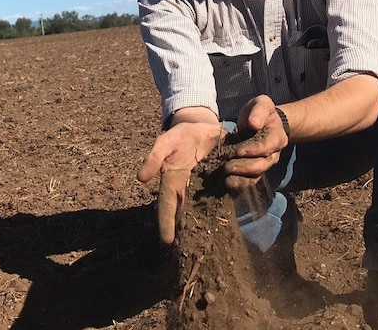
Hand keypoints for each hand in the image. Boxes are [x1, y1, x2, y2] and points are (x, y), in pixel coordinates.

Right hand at [137, 120, 223, 243]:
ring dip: (211, 216)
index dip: (166, 222)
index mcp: (174, 181)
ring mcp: (210, 185)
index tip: (166, 240)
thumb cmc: (180, 136)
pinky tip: (235, 194)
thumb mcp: (165, 142)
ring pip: (211, 204)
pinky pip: (233, 187)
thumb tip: (141, 178)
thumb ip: (154, 157)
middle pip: (188, 213)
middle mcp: (191, 188)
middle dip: (187, 230)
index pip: (167, 204)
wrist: (202, 128)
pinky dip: (236, 188)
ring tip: (211, 233)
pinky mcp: (227, 178)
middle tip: (188, 250)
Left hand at [224, 95, 288, 189]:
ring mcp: (266, 163)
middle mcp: (274, 153)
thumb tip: (254, 124)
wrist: (259, 121)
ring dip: (241, 177)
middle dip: (245, 166)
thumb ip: (259, 111)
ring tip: (226, 176)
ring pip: (257, 174)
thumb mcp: (261, 103)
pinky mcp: (256, 169)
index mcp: (278, 137)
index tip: (238, 150)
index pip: (268, 146)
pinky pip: (251, 180)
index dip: (254, 150)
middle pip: (263, 164)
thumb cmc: (259, 112)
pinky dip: (240, 183)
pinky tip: (227, 183)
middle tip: (228, 166)